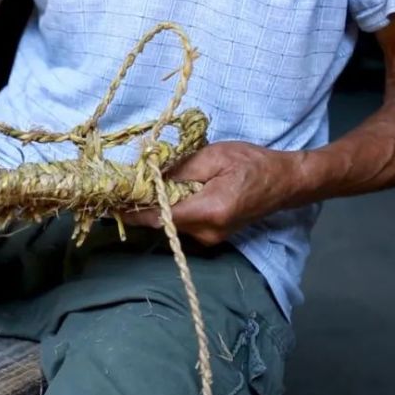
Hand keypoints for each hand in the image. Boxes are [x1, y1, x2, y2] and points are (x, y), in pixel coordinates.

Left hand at [125, 142, 305, 244]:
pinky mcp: (212, 236)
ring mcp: (211, 238)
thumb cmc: (252, 163)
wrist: (285, 181)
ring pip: (171, 224)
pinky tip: (161, 194)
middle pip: (162, 223)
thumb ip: (179, 170)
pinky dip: (169, 210)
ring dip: (154, 208)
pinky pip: (182, 224)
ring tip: (136, 188)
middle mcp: (208, 232)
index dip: (133, 212)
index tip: (110, 206)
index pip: (161, 217)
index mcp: (210, 211)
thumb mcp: (213, 156)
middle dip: (140, 207)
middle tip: (118, 191)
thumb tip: (147, 176)